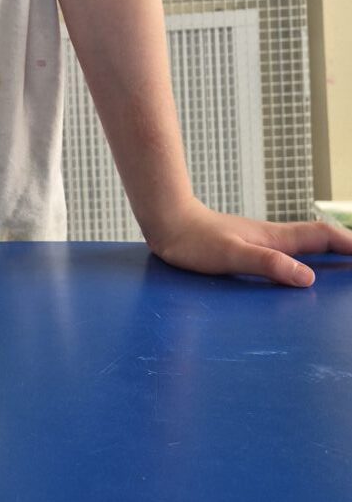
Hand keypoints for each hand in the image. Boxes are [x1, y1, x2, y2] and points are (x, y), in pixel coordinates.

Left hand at [145, 198, 351, 286]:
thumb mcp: (233, 256)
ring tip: (340, 268)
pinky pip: (282, 253)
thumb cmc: (195, 241)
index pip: (321, 236)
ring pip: (301, 245)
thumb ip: (269, 264)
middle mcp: (271, 237)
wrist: (166, 222)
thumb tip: (308, 278)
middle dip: (343, 247)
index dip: (348, 244)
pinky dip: (300, 259)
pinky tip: (294, 270)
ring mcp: (258, 241)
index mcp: (274, 238)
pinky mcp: (244, 248)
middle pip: (317, 239)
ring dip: (324, 253)